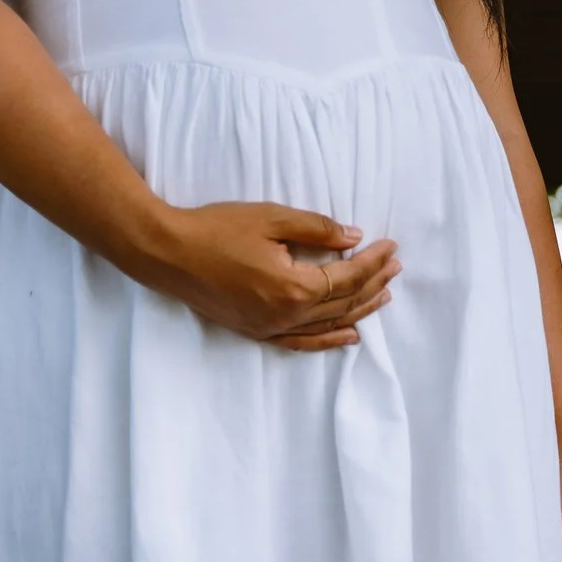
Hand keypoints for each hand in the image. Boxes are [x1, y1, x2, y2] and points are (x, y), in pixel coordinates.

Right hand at [142, 201, 402, 348]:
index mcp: (294, 288)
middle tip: (395, 266)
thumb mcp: (271, 218)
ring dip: (360, 310)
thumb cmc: (216, 229)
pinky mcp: (256, 332)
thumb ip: (317, 228)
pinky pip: (302, 342)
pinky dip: (329, 339)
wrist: (167, 252)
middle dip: (374, 283)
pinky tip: (350, 334)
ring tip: (384, 295)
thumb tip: (354, 237)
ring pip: (329, 325)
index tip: (390, 246)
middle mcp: (287, 316)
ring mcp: (271, 328)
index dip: (373, 262)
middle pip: (344, 303)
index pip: (347, 277)